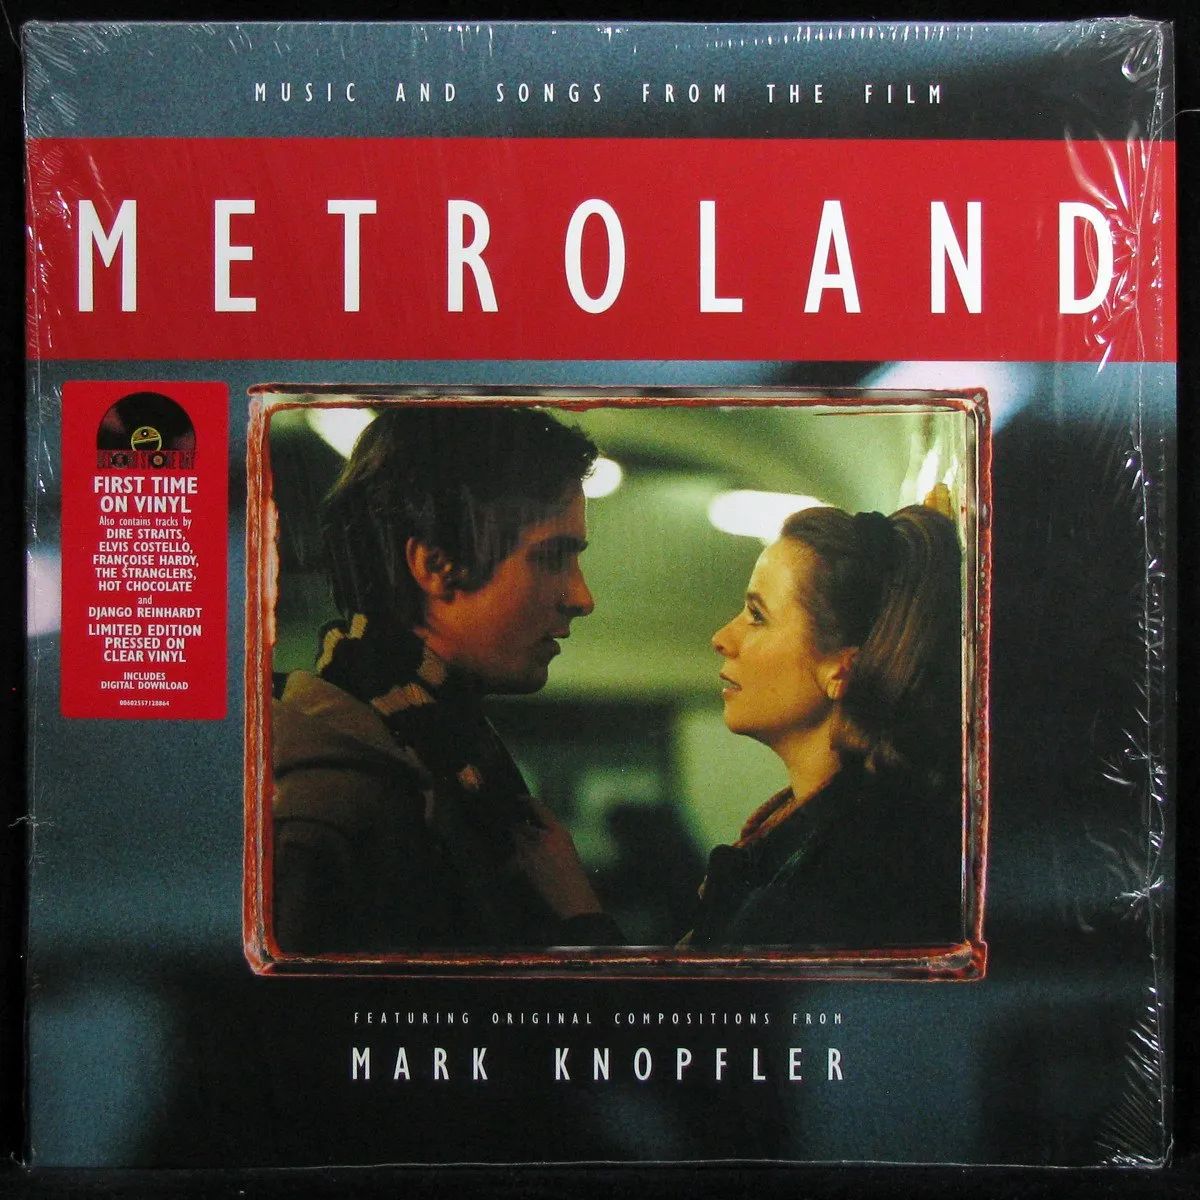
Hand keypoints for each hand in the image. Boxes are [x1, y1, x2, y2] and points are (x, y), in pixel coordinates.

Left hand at [512, 797, 603, 919]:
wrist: (571, 894)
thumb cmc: (573, 872)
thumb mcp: (566, 847)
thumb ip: (551, 836)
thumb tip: (535, 830)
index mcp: (558, 831)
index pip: (539, 809)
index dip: (526, 801)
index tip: (518, 798)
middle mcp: (544, 837)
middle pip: (521, 825)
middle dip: (518, 829)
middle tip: (515, 830)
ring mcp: (532, 850)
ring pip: (517, 839)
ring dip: (517, 843)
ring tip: (521, 849)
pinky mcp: (524, 864)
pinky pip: (514, 857)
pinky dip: (514, 860)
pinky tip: (516, 865)